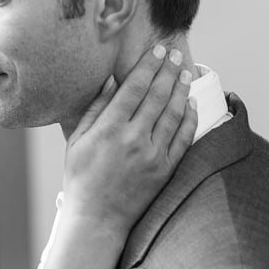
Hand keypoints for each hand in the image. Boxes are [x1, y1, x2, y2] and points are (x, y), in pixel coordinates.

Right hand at [62, 45, 196, 233]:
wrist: (97, 218)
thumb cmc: (81, 177)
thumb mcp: (77, 140)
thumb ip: (96, 109)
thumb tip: (113, 81)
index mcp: (109, 129)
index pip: (134, 87)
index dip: (149, 65)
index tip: (158, 50)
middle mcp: (134, 139)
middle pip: (158, 95)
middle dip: (168, 70)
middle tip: (176, 54)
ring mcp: (153, 155)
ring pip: (174, 113)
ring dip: (182, 89)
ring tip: (186, 72)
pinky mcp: (166, 169)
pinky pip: (184, 138)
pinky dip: (190, 118)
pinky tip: (191, 104)